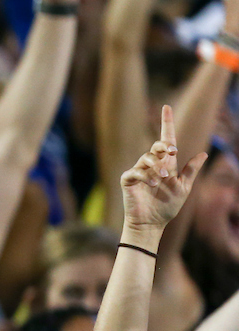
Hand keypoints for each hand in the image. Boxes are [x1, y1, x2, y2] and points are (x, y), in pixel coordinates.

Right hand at [120, 105, 207, 237]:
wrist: (151, 223)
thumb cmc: (167, 207)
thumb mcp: (184, 188)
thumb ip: (191, 171)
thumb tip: (203, 154)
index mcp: (166, 165)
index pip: (166, 139)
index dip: (166, 123)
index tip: (166, 107)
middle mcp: (152, 166)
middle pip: (156, 146)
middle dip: (163, 146)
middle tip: (173, 152)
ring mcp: (139, 172)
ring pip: (146, 158)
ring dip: (156, 167)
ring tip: (162, 180)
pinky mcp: (128, 181)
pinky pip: (135, 171)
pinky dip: (144, 176)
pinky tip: (151, 184)